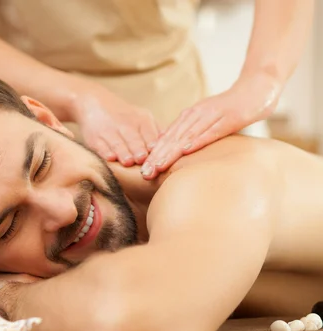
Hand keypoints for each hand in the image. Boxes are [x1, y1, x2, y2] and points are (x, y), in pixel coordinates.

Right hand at [72, 88, 159, 166]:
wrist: (94, 102)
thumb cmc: (125, 117)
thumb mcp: (143, 118)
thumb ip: (156, 133)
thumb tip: (175, 148)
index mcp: (142, 120)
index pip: (149, 133)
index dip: (153, 144)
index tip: (158, 154)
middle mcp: (126, 124)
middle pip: (133, 139)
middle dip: (138, 148)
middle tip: (142, 159)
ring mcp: (109, 131)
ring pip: (117, 143)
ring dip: (123, 152)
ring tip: (128, 161)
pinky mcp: (94, 138)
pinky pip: (100, 145)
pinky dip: (104, 151)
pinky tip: (109, 157)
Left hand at [142, 72, 280, 178]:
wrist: (258, 87)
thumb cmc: (231, 108)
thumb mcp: (206, 119)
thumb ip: (190, 131)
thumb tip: (173, 147)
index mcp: (189, 116)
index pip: (167, 138)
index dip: (154, 155)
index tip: (143, 171)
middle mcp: (196, 115)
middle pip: (172, 138)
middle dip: (157, 157)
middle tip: (145, 173)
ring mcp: (212, 115)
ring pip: (187, 136)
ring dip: (171, 152)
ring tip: (158, 166)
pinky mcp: (228, 117)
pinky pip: (211, 130)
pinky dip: (198, 140)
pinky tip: (186, 150)